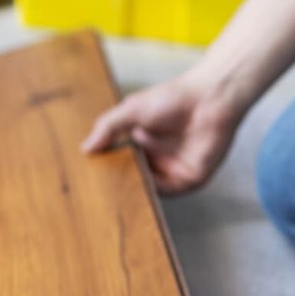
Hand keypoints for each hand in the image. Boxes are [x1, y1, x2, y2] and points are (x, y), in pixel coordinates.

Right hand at [80, 66, 248, 194]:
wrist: (209, 99)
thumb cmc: (174, 98)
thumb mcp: (131, 111)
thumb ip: (108, 127)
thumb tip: (85, 148)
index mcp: (143, 144)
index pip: (120, 164)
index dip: (106, 170)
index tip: (87, 178)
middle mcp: (158, 160)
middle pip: (133, 180)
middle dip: (117, 187)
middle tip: (94, 194)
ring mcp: (174, 171)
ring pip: (148, 190)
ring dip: (132, 192)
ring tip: (110, 197)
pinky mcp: (191, 179)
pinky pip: (168, 194)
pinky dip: (152, 194)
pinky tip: (137, 191)